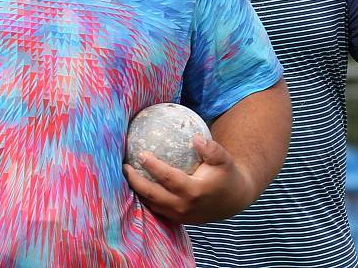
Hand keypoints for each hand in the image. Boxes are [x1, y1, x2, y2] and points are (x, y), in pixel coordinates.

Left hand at [122, 135, 253, 223]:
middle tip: (124, 166)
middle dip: (135, 181)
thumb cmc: (226, 174)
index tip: (140, 153)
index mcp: (193, 191)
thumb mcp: (224, 159)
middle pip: (152, 195)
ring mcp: (179, 216)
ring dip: (137, 191)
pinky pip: (157, 209)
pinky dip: (145, 198)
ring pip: (151, 204)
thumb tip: (195, 138)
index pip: (167, 178)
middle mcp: (184, 206)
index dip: (152, 166)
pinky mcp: (178, 219)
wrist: (233, 199)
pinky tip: (138, 185)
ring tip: (126, 175)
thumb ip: (211, 149)